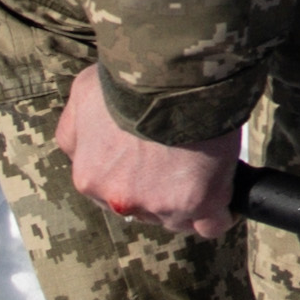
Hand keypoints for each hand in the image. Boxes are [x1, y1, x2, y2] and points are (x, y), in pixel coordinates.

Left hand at [58, 68, 243, 238]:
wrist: (170, 74)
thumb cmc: (126, 82)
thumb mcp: (83, 98)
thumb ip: (76, 131)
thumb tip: (80, 150)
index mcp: (91, 178)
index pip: (111, 193)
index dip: (135, 174)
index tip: (151, 156)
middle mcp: (121, 199)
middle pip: (145, 210)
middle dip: (159, 189)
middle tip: (177, 156)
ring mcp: (162, 204)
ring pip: (177, 219)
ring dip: (188, 201)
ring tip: (204, 169)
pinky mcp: (201, 203)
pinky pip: (213, 224)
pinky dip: (219, 212)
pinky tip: (223, 192)